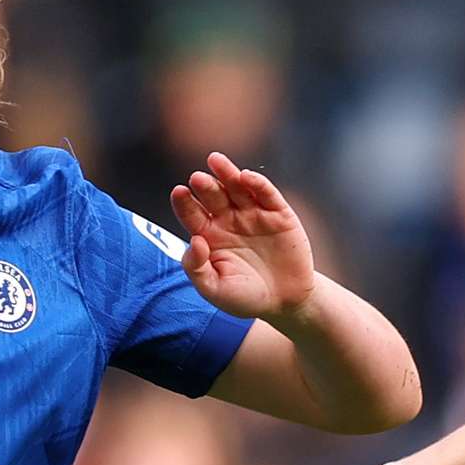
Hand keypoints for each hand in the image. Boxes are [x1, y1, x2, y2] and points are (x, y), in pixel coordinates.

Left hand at [172, 152, 317, 322]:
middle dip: (205, 185)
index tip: (179, 192)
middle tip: (196, 179)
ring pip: (238, 187)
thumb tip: (195, 240)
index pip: (191, 213)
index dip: (184, 202)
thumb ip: (197, 269)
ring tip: (215, 161)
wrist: (286, 303)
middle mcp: (229, 220)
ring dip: (227, 173)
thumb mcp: (215, 290)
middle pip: (213, 195)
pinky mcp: (279, 214)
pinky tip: (247, 177)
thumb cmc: (245, 297)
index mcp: (208, 235)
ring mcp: (254, 214)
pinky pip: (267, 194)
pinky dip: (258, 183)